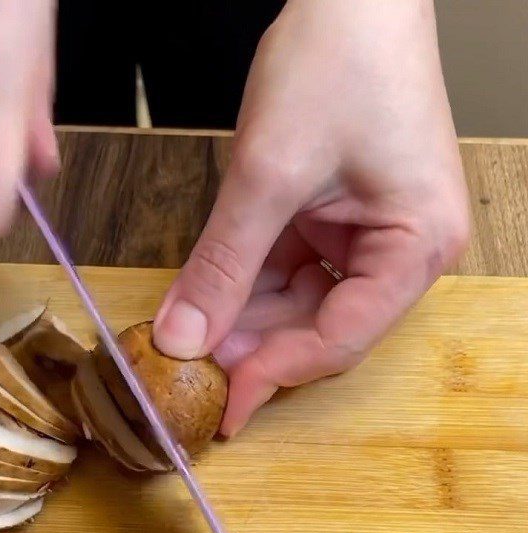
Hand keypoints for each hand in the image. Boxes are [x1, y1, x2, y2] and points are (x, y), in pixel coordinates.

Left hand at [153, 0, 470, 436]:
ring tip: (190, 336)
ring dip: (242, 318)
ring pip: (298, 303)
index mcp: (414, 247)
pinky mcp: (336, 219)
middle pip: (319, 327)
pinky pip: (289, 269)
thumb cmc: (335, 62)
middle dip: (251, 345)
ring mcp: (368, 235)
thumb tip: (183, 338)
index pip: (340, 338)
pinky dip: (246, 284)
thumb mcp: (266, 175)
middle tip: (191, 369)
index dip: (274, 375)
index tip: (223, 406)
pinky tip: (206, 298)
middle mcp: (400, 251)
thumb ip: (223, 265)